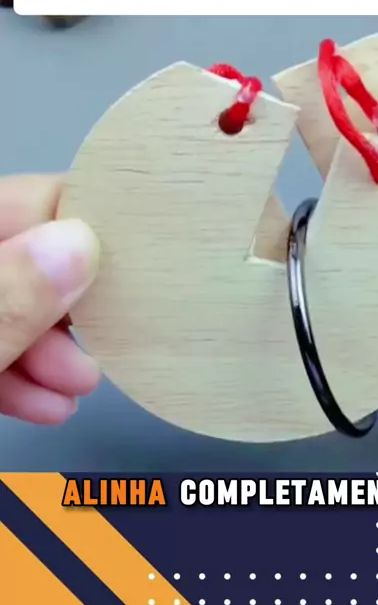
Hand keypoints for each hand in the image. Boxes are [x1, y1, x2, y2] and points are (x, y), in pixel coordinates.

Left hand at [0, 175, 99, 423]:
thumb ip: (8, 299)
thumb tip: (79, 246)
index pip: (29, 201)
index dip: (85, 220)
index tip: (138, 250)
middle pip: (22, 257)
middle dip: (69, 302)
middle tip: (111, 334)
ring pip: (7, 306)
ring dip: (49, 348)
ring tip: (78, 383)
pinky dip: (16, 373)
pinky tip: (45, 403)